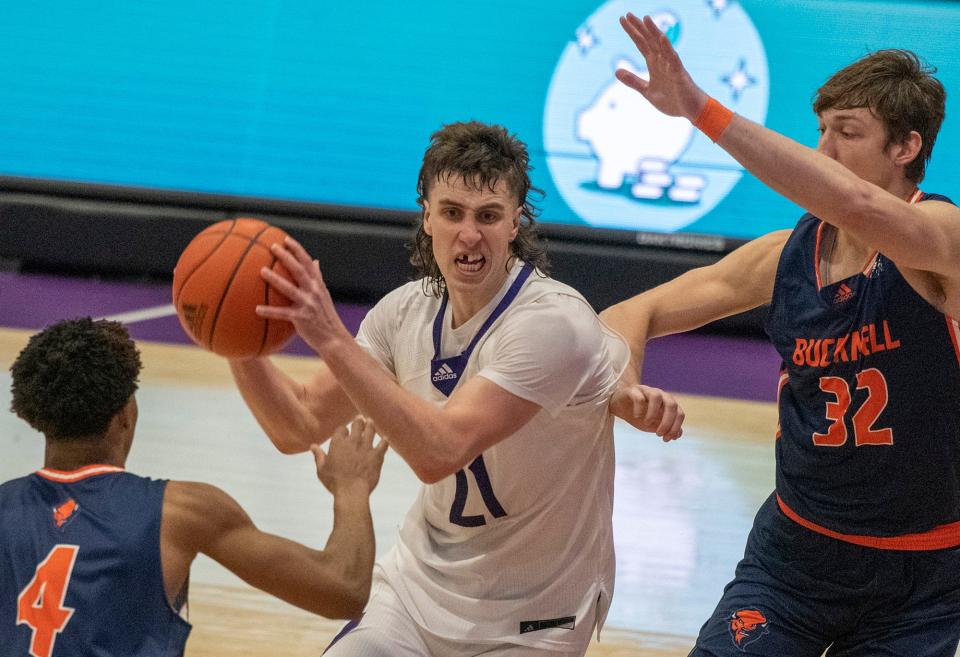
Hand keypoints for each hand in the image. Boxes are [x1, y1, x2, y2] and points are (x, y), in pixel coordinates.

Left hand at [256, 236, 352, 353]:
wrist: (334, 338)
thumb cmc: (326, 316)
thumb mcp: (324, 294)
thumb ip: (318, 278)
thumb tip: (316, 261)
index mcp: (318, 285)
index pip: (308, 263)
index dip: (298, 250)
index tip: (286, 239)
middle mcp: (314, 292)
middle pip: (299, 270)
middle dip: (286, 257)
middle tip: (272, 247)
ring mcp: (308, 304)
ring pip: (289, 289)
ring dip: (275, 279)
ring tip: (262, 271)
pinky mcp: (301, 318)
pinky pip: (282, 313)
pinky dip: (269, 311)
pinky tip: (257, 309)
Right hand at [311, 416, 388, 494]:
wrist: (351, 491)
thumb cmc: (334, 482)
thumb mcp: (322, 469)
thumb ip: (318, 455)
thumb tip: (312, 446)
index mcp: (338, 443)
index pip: (342, 429)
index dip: (343, 430)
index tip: (345, 432)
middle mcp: (353, 441)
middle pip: (357, 424)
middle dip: (358, 421)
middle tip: (360, 418)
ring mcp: (366, 447)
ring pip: (370, 430)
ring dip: (370, 425)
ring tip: (370, 422)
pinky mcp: (377, 455)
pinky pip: (383, 444)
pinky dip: (384, 441)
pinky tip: (385, 438)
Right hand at [610, 383, 683, 440]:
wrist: (620, 406)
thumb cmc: (639, 415)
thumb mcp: (654, 425)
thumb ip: (667, 428)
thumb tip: (678, 435)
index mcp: (667, 403)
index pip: (679, 413)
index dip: (675, 427)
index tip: (666, 439)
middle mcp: (660, 395)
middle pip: (671, 404)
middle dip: (667, 422)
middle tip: (658, 434)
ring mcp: (646, 391)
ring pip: (656, 397)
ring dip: (654, 413)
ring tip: (646, 423)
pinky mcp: (633, 390)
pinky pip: (639, 397)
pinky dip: (639, 409)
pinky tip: (637, 417)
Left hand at [615, 12, 707, 120]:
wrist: (690, 111)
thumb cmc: (672, 100)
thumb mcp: (647, 91)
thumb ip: (633, 81)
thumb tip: (616, 71)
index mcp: (654, 64)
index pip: (641, 44)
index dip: (633, 32)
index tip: (623, 20)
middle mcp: (662, 61)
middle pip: (649, 40)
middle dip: (638, 27)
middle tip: (627, 14)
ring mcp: (671, 65)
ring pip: (661, 45)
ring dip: (653, 32)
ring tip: (645, 19)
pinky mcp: (679, 73)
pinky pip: (673, 58)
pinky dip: (667, 48)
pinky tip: (661, 37)